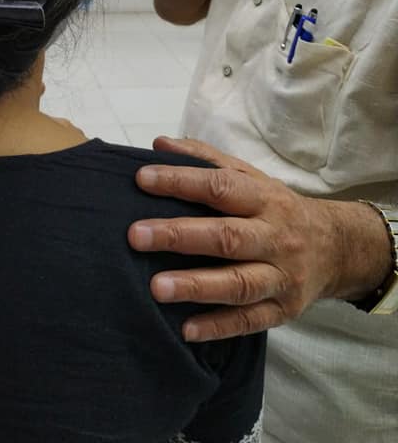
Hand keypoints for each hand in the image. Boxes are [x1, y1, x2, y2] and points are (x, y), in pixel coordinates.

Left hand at [128, 137, 389, 341]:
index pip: (220, 186)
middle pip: (227, 237)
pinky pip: (250, 321)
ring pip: (239, 283)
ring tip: (156, 288)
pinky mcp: (284, 310)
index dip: (181, 182)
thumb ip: (205, 159)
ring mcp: (282, 276)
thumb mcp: (249, 176)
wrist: (337, 248)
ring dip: (196, 286)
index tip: (141, 179)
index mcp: (264, 198)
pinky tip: (186, 329)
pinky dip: (218, 326)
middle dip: (180, 236)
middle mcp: (275, 237)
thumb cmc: (275, 208)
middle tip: (136, 236)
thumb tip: (159, 144)